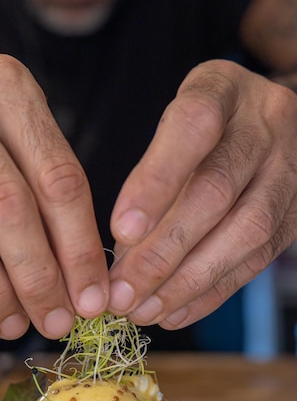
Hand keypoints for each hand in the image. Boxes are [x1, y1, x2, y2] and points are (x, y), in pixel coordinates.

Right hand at [0, 53, 107, 338]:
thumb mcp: (10, 123)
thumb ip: (42, 178)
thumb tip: (75, 271)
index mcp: (7, 89)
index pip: (59, 179)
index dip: (80, 249)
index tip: (92, 299)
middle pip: (9, 208)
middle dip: (38, 279)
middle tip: (56, 322)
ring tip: (13, 323)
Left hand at [108, 60, 296, 329]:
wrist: (269, 121)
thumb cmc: (206, 126)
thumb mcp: (175, 126)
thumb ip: (151, 178)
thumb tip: (123, 258)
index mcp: (222, 88)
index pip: (193, 126)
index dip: (157, 180)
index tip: (121, 232)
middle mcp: (265, 123)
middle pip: (217, 189)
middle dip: (164, 250)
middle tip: (122, 293)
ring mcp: (290, 168)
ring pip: (246, 230)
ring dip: (190, 280)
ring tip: (146, 311)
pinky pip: (260, 257)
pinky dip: (214, 290)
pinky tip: (177, 312)